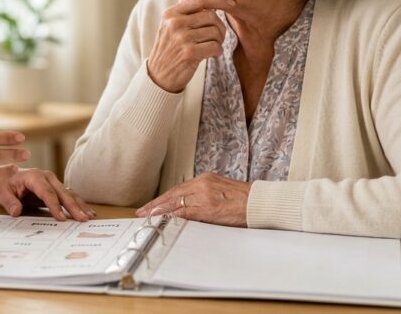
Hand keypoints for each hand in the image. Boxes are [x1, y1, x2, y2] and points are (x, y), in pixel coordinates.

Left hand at [0, 169, 96, 221]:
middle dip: (73, 206)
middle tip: (82, 219)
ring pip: (69, 193)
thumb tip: (16, 212)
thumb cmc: (4, 184)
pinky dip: (78, 203)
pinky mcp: (56, 187)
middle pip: (62, 192)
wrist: (7, 176)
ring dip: (79, 205)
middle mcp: (47, 176)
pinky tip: (87, 212)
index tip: (61, 218)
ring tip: (89, 217)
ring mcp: (53, 181)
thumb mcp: (1, 192)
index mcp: (34, 176)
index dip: (54, 205)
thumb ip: (9, 202)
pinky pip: (69, 195)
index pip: (47, 192)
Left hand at [135, 173, 250, 226]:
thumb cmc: (244, 199)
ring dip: (159, 212)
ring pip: (175, 203)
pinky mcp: (207, 208)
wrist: (259, 202)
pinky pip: (184, 213)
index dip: (163, 198)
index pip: (178, 189)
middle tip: (141, 212)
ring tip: (146, 218)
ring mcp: (203, 196)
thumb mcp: (221, 191)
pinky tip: (162, 221)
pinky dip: (172, 217)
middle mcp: (202, 184)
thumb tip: (190, 206)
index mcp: (205, 179)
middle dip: (155, 204)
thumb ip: (205, 195)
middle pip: (172, 194)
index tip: (152, 205)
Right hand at [146, 0, 237, 92]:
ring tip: (210, 46)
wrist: (159, 75)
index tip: (232, 4)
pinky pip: (215, 47)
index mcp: (171, 13)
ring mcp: (181, 38)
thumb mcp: (169, 25)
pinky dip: (217, 51)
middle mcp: (174, 23)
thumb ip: (181, 6)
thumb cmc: (169, 48)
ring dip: (219, 41)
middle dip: (220, 27)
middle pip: (211, 16)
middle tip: (217, 36)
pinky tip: (209, 54)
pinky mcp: (189, 53)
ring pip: (215, 32)